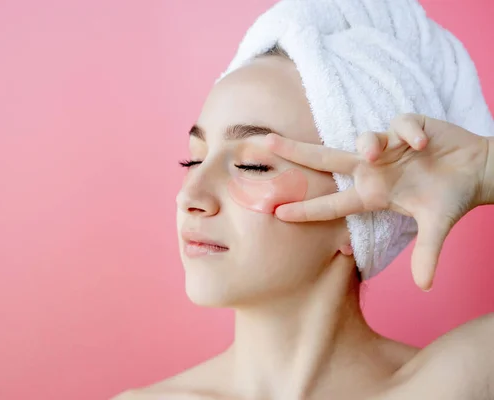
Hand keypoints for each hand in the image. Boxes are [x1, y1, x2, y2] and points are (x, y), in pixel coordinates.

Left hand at [266, 113, 492, 289]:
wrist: (476, 171)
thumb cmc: (449, 196)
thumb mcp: (436, 225)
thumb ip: (427, 252)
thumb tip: (425, 286)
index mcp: (372, 193)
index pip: (332, 203)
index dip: (306, 209)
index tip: (277, 213)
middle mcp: (373, 169)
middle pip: (325, 158)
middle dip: (295, 150)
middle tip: (266, 142)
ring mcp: (388, 147)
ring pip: (363, 141)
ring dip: (367, 144)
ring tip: (376, 153)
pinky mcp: (408, 127)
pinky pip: (400, 126)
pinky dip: (409, 134)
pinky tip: (422, 144)